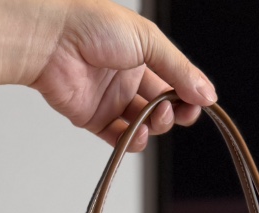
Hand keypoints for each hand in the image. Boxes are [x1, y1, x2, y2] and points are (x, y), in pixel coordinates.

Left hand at [28, 0, 215, 150]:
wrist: (51, 40)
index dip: (188, 95)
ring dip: (155, 127)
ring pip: (143, 125)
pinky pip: (119, 138)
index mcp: (142, 53)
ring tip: (154, 118)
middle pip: (161, 106)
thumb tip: (207, 94)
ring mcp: (110, 99)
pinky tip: (138, 135)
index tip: (198, 104)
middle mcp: (127, 77)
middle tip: (173, 110)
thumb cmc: (92, 26)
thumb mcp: (148, 41)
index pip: (174, 80)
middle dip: (173, 113)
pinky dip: (132, 142)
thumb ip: (179, 70)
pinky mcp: (93, 119)